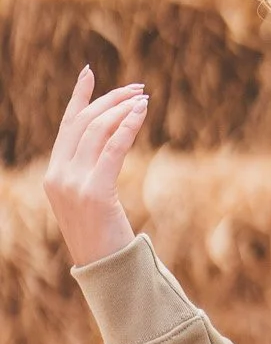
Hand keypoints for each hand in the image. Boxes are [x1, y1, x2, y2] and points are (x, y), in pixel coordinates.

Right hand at [44, 65, 149, 267]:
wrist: (107, 271)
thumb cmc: (106, 238)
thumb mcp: (92, 200)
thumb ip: (92, 173)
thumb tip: (111, 143)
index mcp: (53, 175)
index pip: (66, 126)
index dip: (79, 97)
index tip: (90, 72)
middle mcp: (58, 176)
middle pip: (83, 123)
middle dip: (110, 100)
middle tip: (137, 89)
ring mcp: (73, 184)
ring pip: (97, 131)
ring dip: (122, 110)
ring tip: (143, 99)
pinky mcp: (95, 193)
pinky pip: (112, 149)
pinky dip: (127, 126)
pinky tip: (141, 113)